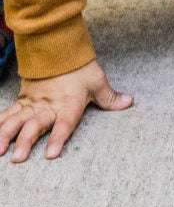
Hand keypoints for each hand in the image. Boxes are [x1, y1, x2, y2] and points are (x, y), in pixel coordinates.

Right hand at [0, 60, 132, 162]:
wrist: (59, 48)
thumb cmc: (80, 68)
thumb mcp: (98, 81)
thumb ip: (110, 97)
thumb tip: (129, 102)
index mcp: (68, 103)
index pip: (64, 123)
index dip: (59, 138)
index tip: (51, 154)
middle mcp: (48, 106)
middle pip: (35, 125)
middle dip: (26, 142)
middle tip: (18, 158)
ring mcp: (32, 104)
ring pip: (16, 121)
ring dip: (6, 135)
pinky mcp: (22, 101)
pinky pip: (6, 114)